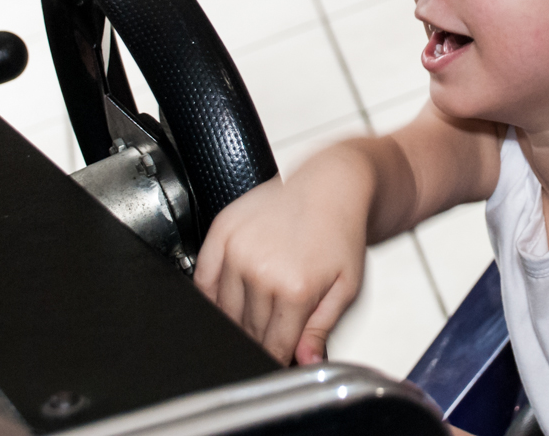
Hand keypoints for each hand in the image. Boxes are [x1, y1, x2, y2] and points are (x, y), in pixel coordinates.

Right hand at [193, 173, 368, 363]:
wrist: (331, 186)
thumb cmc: (340, 232)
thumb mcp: (345, 287)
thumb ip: (321, 329)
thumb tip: (305, 362)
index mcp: (294, 289)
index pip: (274, 346)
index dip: (278, 357)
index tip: (281, 358)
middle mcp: (261, 270)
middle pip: (248, 330)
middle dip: (261, 338)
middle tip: (275, 327)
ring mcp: (237, 251)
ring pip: (224, 311)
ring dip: (238, 319)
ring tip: (259, 306)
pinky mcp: (221, 232)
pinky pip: (203, 280)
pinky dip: (211, 296)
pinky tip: (229, 296)